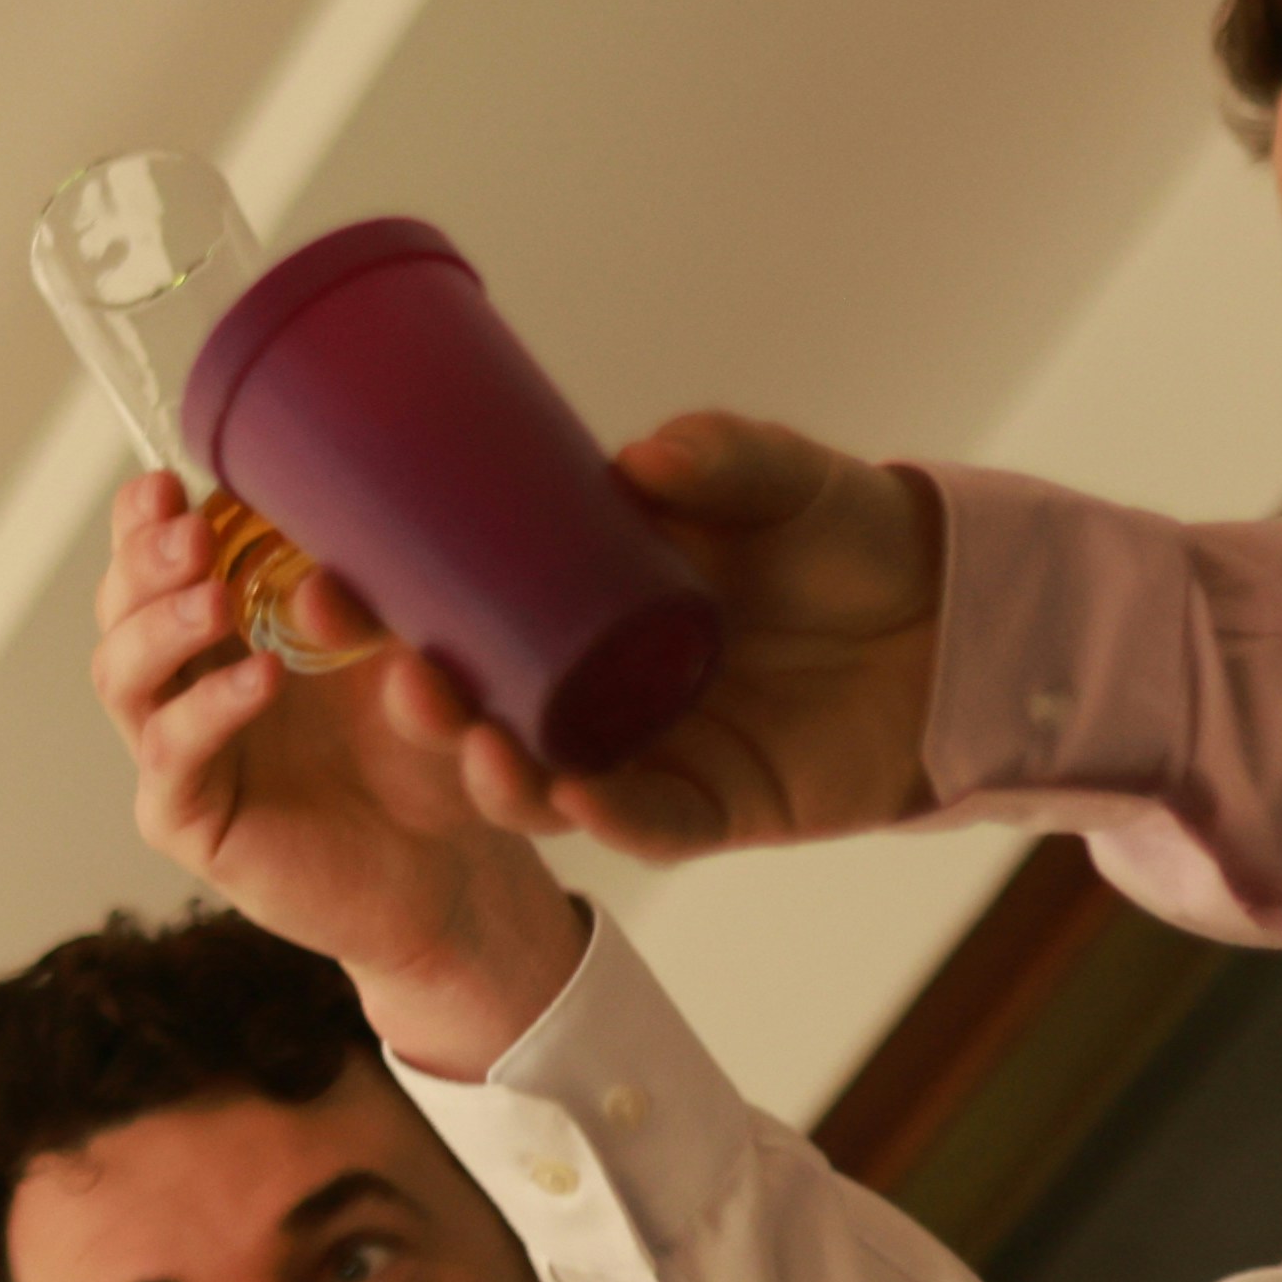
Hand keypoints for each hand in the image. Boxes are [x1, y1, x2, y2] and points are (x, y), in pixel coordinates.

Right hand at [95, 475, 580, 1072]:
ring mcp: (176, 755)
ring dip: (161, 628)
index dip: (141, 521)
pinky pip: (173, 759)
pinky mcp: (187, 821)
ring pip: (122, 677)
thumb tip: (318, 542)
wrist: (449, 867)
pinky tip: (259, 678)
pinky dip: (208, 711)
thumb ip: (357, 599)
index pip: (149, 564)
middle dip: (143, 564)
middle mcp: (180, 686)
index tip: (166, 482)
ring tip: (216, 599)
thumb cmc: (418, 752)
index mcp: (215, 634)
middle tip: (191, 535)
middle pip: (118, 611)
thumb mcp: (397, 651)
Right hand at [353, 412, 949, 870]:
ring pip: (548, 782)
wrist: (961, 614)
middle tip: (395, 680)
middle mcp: (596, 684)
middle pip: (481, 710)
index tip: (319, 586)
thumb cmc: (848, 536)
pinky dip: (613, 818)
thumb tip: (638, 457)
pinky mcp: (720, 804)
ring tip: (476, 745)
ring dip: (500, 776)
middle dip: (423, 707)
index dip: (381, 612)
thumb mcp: (778, 479)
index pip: (455, 616)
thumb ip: (721, 457)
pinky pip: (653, 824)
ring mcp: (653, 750)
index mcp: (577, 603)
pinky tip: (580, 797)